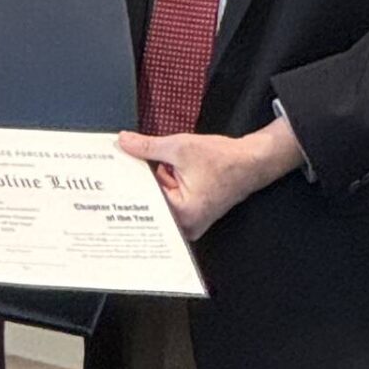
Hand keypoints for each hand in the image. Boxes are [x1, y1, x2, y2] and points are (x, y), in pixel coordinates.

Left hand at [120, 118, 302, 239]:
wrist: (252, 161)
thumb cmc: (226, 160)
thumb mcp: (180, 147)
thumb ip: (148, 146)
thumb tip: (125, 142)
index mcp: (182, 214)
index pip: (143, 199)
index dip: (130, 180)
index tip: (116, 172)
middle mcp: (185, 226)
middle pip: (149, 202)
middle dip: (146, 180)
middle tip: (150, 164)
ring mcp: (189, 223)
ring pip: (159, 200)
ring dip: (160, 182)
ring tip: (178, 168)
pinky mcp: (192, 216)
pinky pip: (170, 200)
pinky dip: (169, 184)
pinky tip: (179, 172)